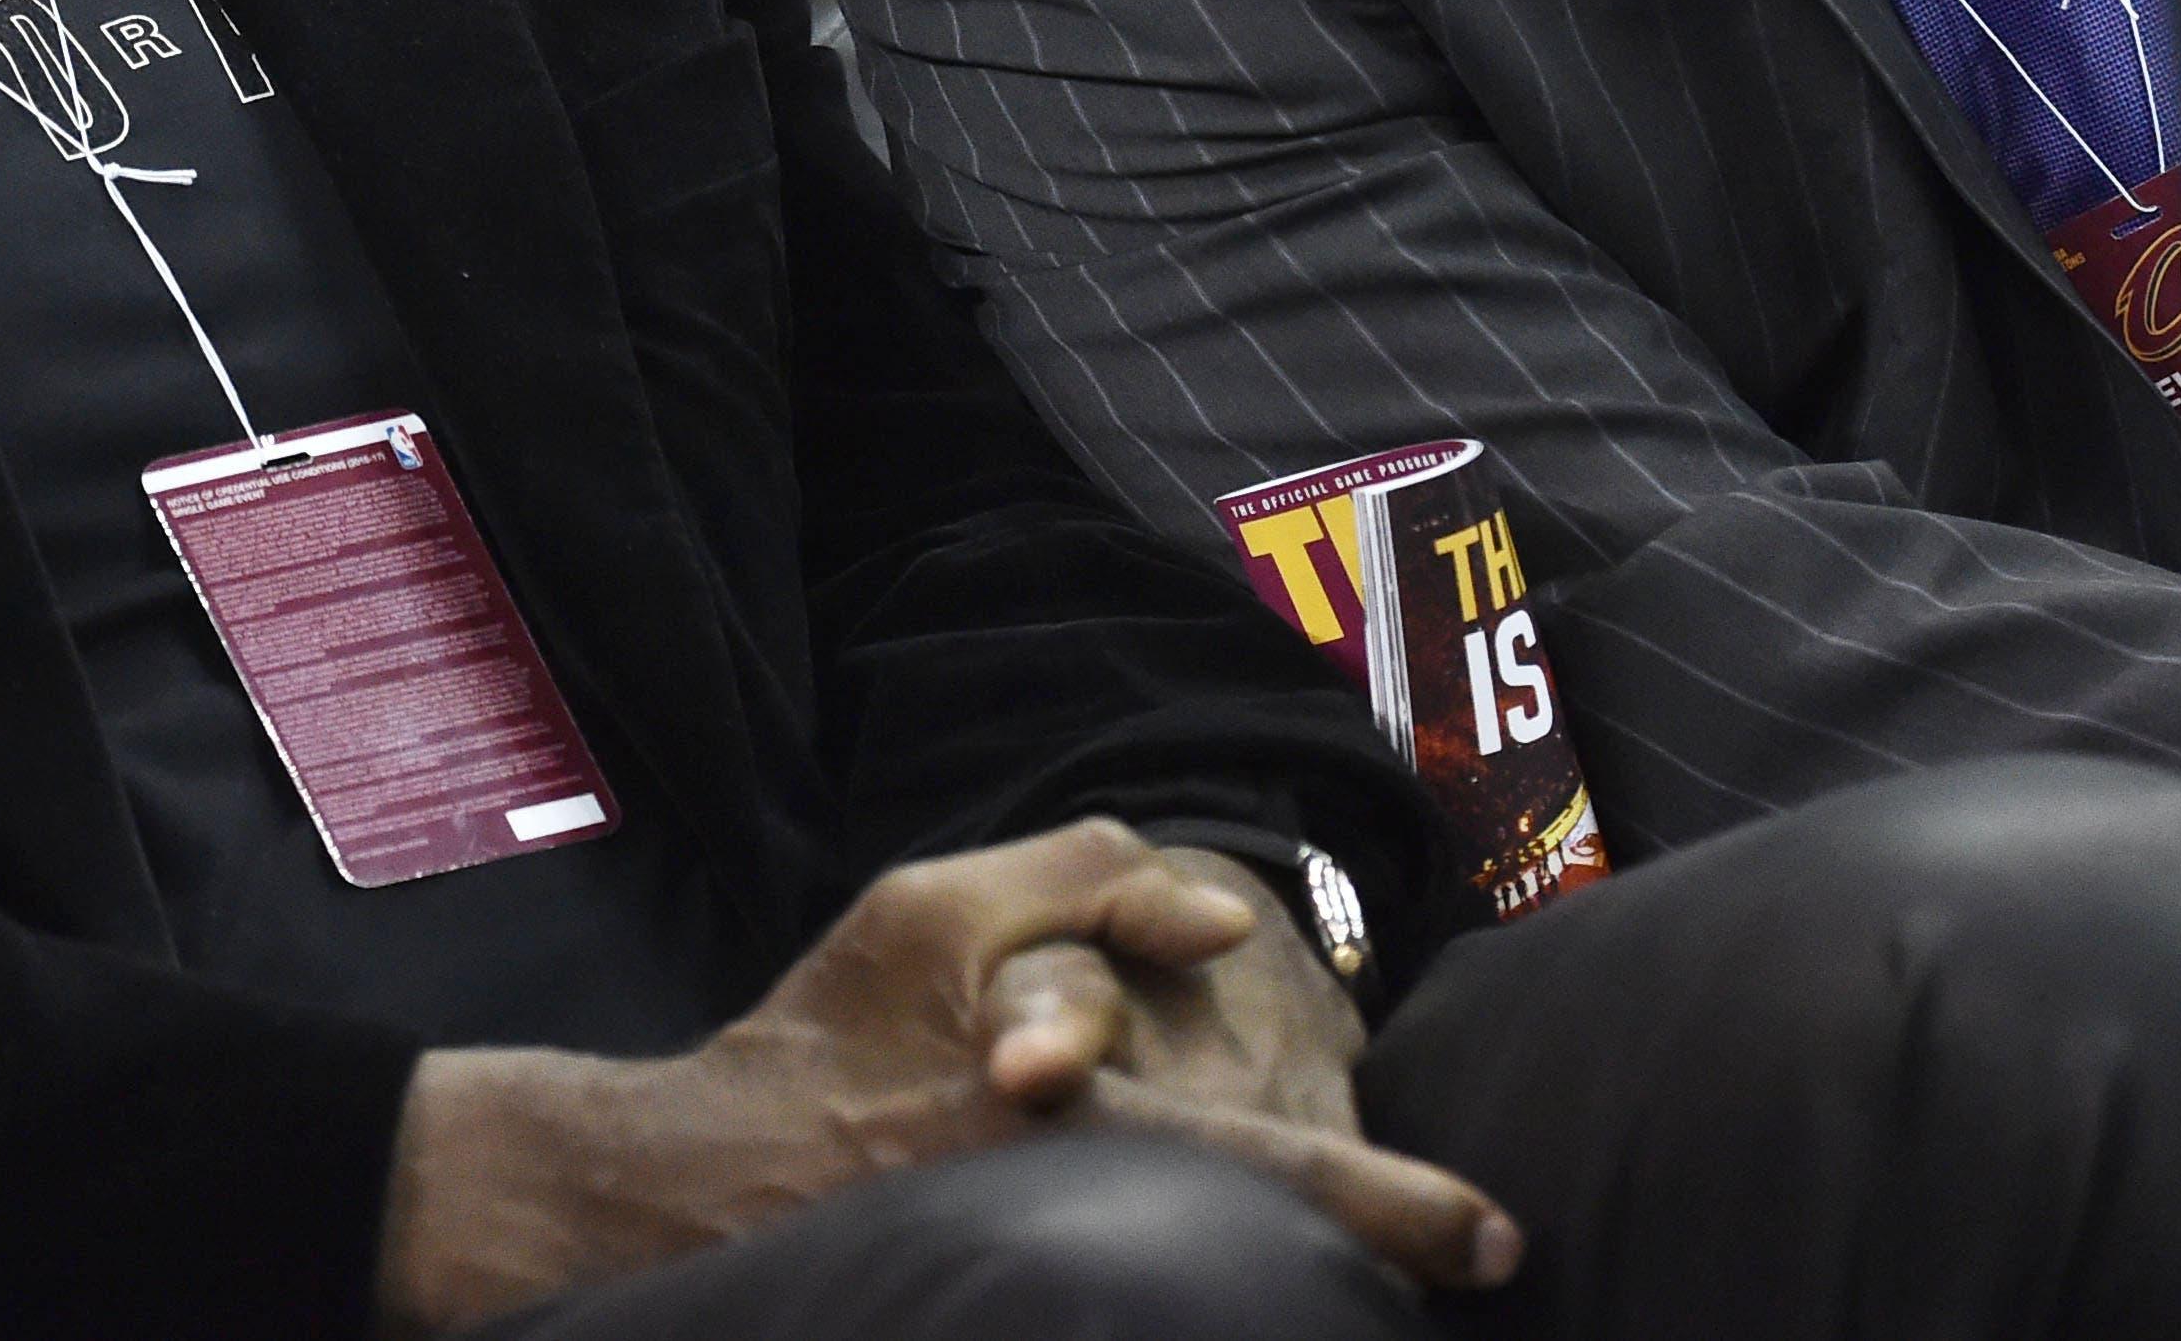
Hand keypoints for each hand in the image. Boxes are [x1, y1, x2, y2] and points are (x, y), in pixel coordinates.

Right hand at [374, 822, 1509, 1332]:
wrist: (687, 1188)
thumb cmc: (820, 1041)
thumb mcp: (931, 912)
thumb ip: (1077, 882)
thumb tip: (1225, 918)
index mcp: (1069, 1118)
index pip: (1267, 1160)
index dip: (1389, 1202)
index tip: (1493, 1234)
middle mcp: (1074, 1221)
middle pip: (1265, 1246)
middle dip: (1374, 1254)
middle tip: (1475, 1264)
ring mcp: (1043, 1279)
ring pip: (1210, 1286)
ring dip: (1285, 1278)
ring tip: (1374, 1280)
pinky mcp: (1004, 1310)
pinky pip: (1133, 1307)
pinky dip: (1193, 1294)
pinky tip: (1232, 1288)